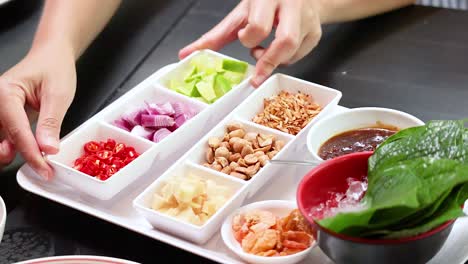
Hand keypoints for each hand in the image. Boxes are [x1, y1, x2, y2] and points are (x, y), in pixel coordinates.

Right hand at [0, 42, 76, 178]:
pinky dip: (17, 147)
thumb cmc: (55, 67)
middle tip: (39, 169)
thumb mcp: (58, 95)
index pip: (16, 130)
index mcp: (6, 93)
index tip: (44, 168)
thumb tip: (48, 148)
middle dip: (15, 156)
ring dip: (14, 153)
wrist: (53, 55)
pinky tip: (31, 155)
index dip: (30, 153)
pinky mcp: (6, 115)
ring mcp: (0, 109)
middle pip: (1, 137)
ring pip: (1, 139)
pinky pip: (6, 135)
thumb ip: (51, 122)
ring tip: (36, 165)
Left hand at [179, 0, 322, 86]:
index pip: (259, 26)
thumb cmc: (265, 4)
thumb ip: (216, 36)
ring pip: (294, 51)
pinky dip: (287, 61)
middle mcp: (291, 6)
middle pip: (285, 40)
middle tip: (256, 68)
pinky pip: (301, 56)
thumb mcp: (240, 13)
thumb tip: (186, 54)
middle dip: (268, 60)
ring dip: (276, 61)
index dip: (250, 39)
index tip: (246, 40)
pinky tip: (279, 53)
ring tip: (265, 54)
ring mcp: (308, 20)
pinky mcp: (316, 33)